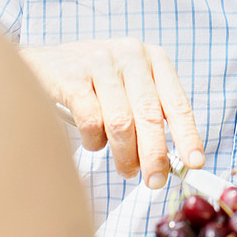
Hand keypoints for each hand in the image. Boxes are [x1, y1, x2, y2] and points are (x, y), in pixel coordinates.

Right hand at [20, 39, 204, 188]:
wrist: (43, 62)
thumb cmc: (95, 82)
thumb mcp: (131, 86)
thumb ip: (151, 114)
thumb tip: (171, 161)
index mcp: (153, 58)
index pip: (176, 102)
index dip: (187, 135)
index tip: (194, 163)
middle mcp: (130, 55)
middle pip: (149, 116)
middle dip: (154, 155)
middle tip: (155, 181)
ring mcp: (100, 62)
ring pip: (121, 122)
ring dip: (125, 155)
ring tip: (126, 169)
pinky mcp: (72, 76)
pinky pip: (90, 121)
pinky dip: (95, 142)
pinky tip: (94, 143)